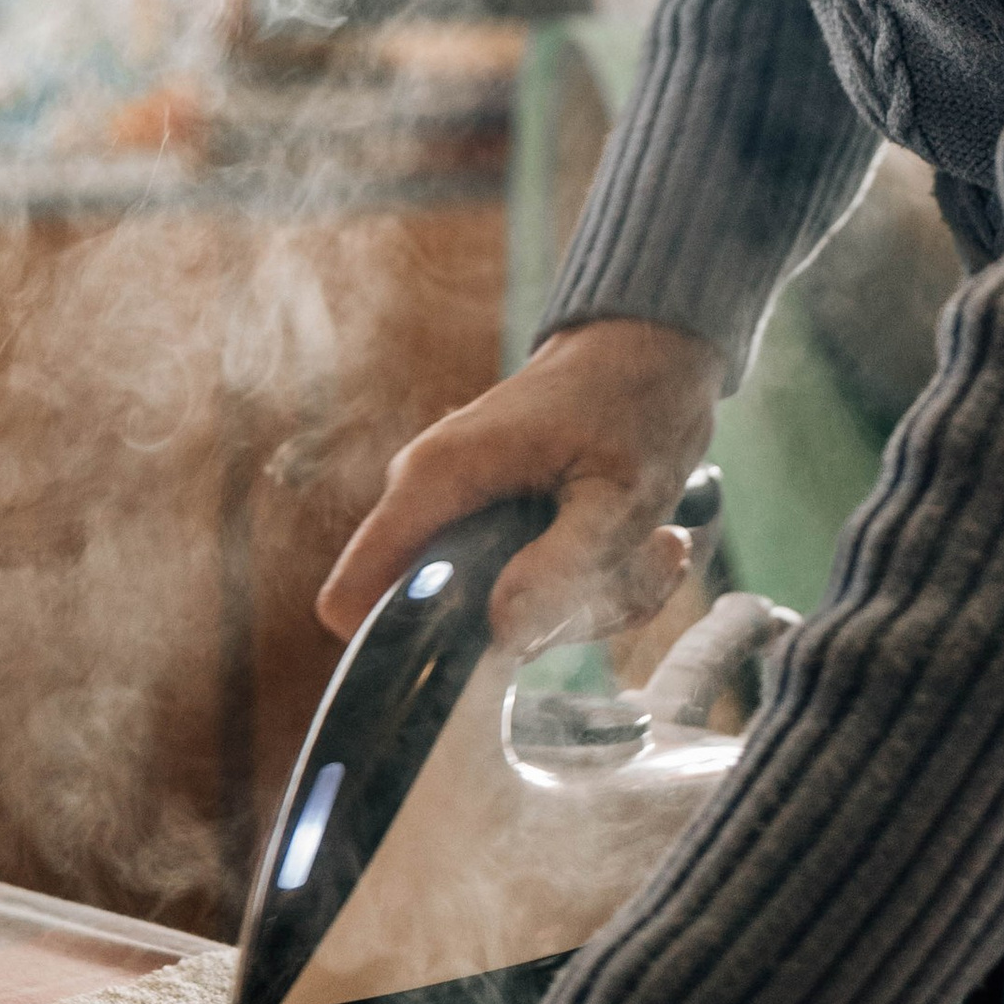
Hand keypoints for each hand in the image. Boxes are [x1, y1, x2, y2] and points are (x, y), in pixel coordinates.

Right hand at [318, 316, 725, 653]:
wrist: (652, 346)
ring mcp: (456, 509)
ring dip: (584, 604)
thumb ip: (560, 566)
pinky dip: (591, 587)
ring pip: (497, 615)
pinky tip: (639, 545)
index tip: (491, 657)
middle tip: (614, 579)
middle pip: (443, 624)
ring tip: (647, 545)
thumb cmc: (635, 402)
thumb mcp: (619, 495)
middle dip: (537, 625)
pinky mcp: (490, 521)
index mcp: (435, 480)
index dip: (399, 650)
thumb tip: (499, 634)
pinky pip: (527, 591)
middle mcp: (429, 495)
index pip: (352, 597)